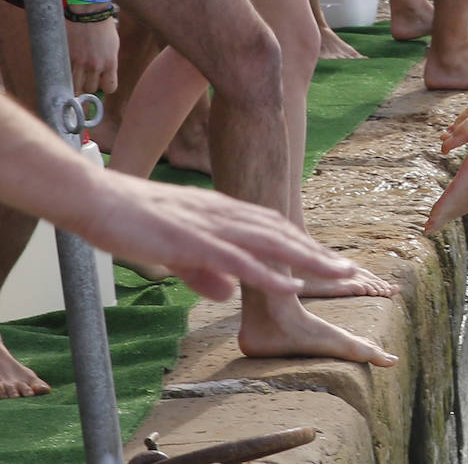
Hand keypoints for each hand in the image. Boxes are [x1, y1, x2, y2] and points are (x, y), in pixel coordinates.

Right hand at [66, 18, 119, 93]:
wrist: (88, 12)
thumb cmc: (103, 27)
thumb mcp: (113, 46)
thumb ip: (109, 62)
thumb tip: (103, 77)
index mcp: (110, 62)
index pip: (109, 88)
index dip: (105, 87)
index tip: (102, 83)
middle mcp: (95, 65)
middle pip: (90, 89)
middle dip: (89, 86)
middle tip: (87, 77)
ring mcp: (79, 62)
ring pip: (75, 86)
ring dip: (76, 83)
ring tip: (77, 76)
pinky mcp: (66, 57)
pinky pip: (64, 74)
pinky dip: (66, 74)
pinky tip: (68, 67)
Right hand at [82, 174, 357, 300]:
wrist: (93, 197)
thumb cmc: (128, 220)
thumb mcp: (172, 251)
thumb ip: (202, 272)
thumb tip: (229, 293)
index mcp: (219, 212)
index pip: (272, 228)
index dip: (302, 243)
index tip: (327, 259)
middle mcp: (222, 213)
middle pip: (282, 234)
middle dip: (317, 253)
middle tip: (350, 270)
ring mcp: (209, 225)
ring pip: (271, 244)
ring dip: (307, 261)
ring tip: (337, 275)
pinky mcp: (192, 240)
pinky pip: (238, 259)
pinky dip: (269, 273)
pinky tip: (292, 285)